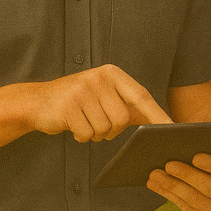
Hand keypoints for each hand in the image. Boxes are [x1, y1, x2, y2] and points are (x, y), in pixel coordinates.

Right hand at [28, 64, 171, 141]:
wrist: (38, 101)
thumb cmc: (78, 101)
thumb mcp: (105, 95)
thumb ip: (130, 106)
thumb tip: (160, 123)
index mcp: (112, 73)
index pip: (141, 95)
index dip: (157, 114)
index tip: (172, 129)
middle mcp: (99, 78)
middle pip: (123, 119)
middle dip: (112, 129)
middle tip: (97, 123)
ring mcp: (82, 91)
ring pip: (105, 129)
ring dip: (96, 133)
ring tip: (84, 121)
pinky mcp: (68, 107)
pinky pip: (87, 134)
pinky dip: (82, 136)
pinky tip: (72, 125)